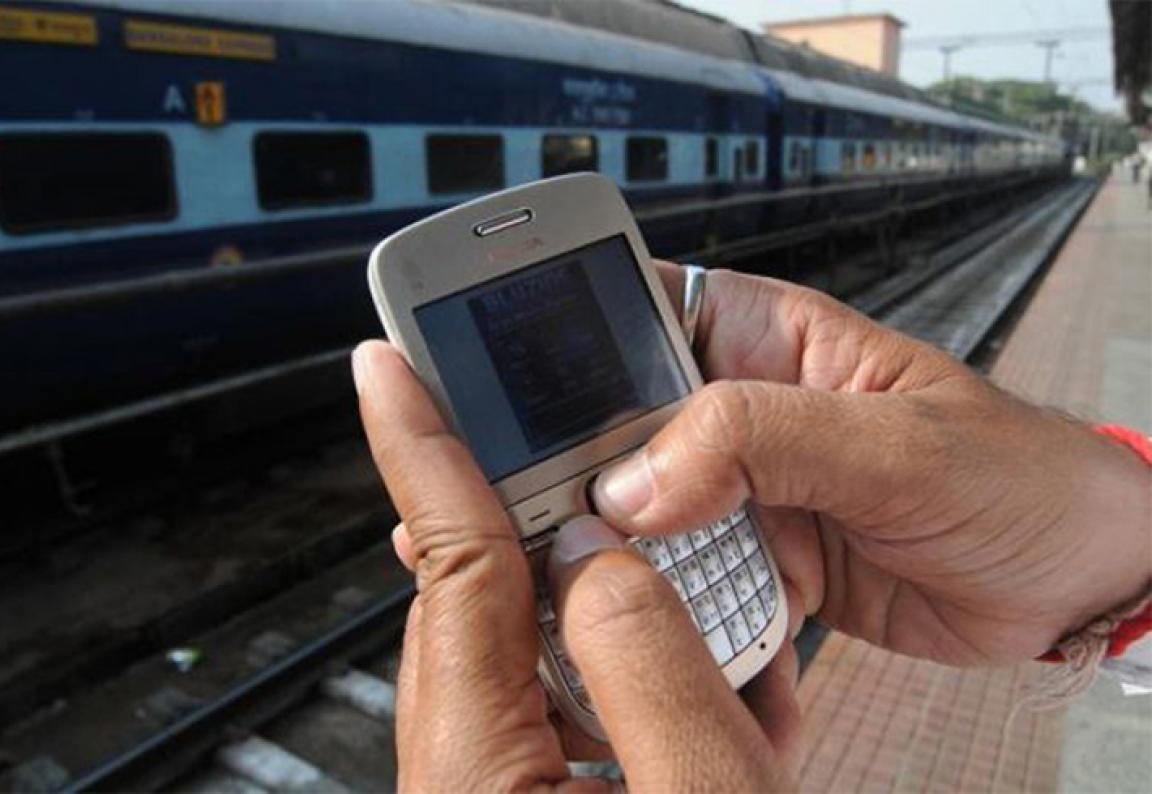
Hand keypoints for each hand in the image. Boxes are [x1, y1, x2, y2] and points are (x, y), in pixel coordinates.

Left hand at [354, 341, 796, 791]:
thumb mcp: (710, 789)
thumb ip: (646, 658)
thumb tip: (599, 550)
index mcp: (478, 776)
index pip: (447, 570)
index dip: (424, 449)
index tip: (388, 367)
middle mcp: (459, 782)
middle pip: (476, 606)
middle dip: (539, 528)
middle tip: (586, 462)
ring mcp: (485, 792)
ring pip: (516, 655)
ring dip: (594, 613)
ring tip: (668, 595)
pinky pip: (547, 711)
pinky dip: (612, 679)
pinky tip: (685, 688)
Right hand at [594, 263, 1150, 666]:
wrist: (1074, 583)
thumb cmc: (1016, 476)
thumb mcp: (891, 444)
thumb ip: (763, 439)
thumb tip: (637, 476)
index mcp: (761, 338)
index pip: (631, 316)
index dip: (566, 352)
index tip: (515, 407)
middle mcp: (738, 411)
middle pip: (614, 429)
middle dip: (580, 477)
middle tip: (553, 522)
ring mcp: (742, 490)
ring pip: (638, 514)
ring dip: (621, 553)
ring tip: (600, 583)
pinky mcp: (755, 560)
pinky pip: (685, 583)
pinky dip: (672, 610)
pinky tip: (668, 628)